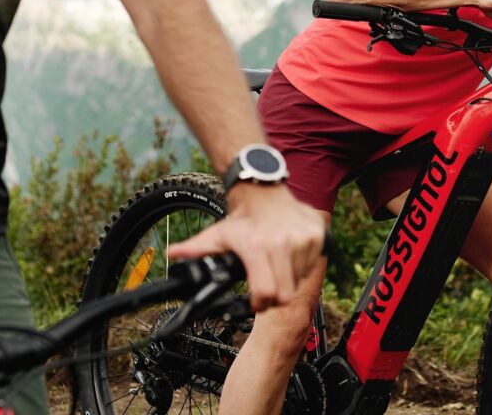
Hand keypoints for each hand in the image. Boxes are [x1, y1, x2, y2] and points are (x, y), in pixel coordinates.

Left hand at [167, 184, 325, 310]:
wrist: (264, 189)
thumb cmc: (242, 217)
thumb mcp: (217, 234)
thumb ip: (195, 249)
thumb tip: (173, 255)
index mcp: (257, 247)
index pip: (267, 294)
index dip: (259, 303)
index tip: (255, 299)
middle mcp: (283, 243)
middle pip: (285, 295)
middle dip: (274, 295)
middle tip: (265, 284)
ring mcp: (304, 238)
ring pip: (300, 280)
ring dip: (288, 278)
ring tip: (275, 262)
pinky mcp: (318, 234)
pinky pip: (312, 265)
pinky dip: (301, 265)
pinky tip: (289, 253)